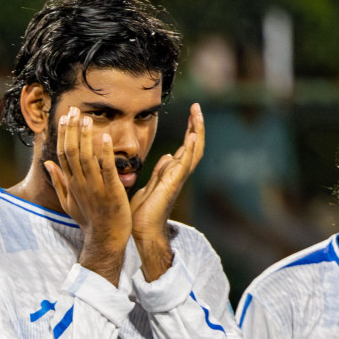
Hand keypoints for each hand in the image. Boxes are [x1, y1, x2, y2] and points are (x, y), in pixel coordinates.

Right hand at [44, 107, 131, 284]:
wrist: (104, 239)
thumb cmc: (89, 220)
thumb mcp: (69, 201)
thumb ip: (59, 181)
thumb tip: (48, 163)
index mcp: (71, 183)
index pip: (63, 154)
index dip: (63, 135)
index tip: (64, 117)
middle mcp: (80, 183)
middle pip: (72, 152)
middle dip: (72, 130)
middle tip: (74, 110)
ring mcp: (94, 187)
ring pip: (86, 157)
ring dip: (86, 137)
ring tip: (87, 118)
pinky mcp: (110, 191)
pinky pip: (107, 169)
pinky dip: (106, 153)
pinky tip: (106, 137)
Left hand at [130, 103, 205, 279]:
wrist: (141, 231)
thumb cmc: (143, 212)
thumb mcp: (150, 185)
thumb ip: (160, 172)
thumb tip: (167, 157)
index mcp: (172, 172)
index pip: (185, 146)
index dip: (190, 129)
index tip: (191, 112)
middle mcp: (178, 173)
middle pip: (193, 145)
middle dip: (196, 125)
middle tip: (196, 107)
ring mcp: (178, 178)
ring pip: (193, 151)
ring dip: (196, 132)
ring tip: (197, 114)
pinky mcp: (173, 184)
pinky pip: (185, 164)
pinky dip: (190, 149)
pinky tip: (192, 136)